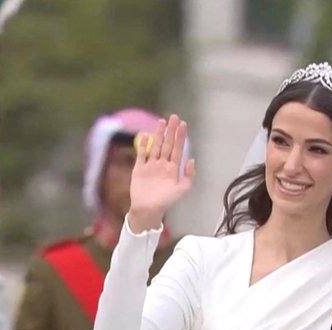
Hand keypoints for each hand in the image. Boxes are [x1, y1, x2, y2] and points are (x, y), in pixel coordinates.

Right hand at [128, 114, 195, 232]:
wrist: (148, 209)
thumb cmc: (166, 201)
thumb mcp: (182, 190)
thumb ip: (188, 175)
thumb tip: (192, 160)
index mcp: (173, 169)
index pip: (178, 149)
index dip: (180, 137)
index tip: (183, 125)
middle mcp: (163, 164)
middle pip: (168, 144)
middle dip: (171, 131)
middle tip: (174, 117)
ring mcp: (151, 165)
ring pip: (156, 146)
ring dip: (159, 134)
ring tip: (161, 122)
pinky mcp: (139, 168)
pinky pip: (141, 154)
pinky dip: (143, 144)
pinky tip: (145, 134)